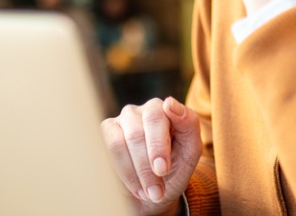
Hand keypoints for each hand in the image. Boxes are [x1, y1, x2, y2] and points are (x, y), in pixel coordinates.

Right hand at [101, 97, 202, 215]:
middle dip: (146, 167)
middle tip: (156, 191)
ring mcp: (120, 121)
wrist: (154, 194)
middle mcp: (141, 111)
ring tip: (148, 193)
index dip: (158, 145)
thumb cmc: (174, 169)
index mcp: (164, 110)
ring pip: (119, 143)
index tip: (162, 169)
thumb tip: (169, 102)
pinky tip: (134, 186)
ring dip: (134, 174)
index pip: (157, 116)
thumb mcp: (191, 151)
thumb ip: (189, 124)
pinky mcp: (105, 134)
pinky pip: (107, 151)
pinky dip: (122, 173)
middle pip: (136, 134)